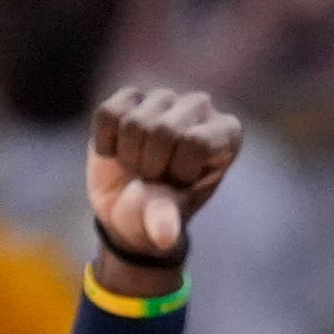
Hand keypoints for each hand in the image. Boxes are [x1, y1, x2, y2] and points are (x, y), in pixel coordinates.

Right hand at [88, 87, 242, 270]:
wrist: (128, 208)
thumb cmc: (161, 211)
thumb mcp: (165, 218)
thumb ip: (166, 220)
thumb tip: (164, 237)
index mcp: (227, 132)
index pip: (196, 142)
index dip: (178, 171)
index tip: (180, 184)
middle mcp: (200, 107)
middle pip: (162, 130)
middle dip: (150, 166)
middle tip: (154, 178)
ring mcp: (165, 98)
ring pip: (134, 122)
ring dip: (128, 156)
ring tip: (138, 166)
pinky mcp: (130, 97)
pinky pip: (107, 114)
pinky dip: (105, 141)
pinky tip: (117, 151)